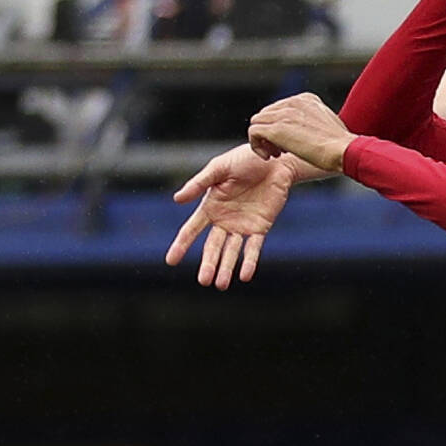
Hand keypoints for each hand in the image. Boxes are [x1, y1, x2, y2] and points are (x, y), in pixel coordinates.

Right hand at [166, 143, 297, 289]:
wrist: (274, 159)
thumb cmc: (244, 160)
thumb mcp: (218, 168)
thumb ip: (199, 184)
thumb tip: (176, 199)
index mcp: (210, 207)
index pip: (192, 230)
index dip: (181, 245)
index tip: (170, 261)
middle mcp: (224, 220)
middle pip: (213, 247)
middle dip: (208, 264)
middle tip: (203, 281)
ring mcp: (242, 226)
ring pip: (232, 251)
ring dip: (226, 268)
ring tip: (221, 285)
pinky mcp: (261, 227)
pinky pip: (254, 247)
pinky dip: (249, 261)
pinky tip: (244, 275)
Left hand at [248, 93, 355, 173]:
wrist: (344, 150)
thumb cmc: (341, 145)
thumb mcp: (328, 124)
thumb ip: (313, 120)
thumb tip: (309, 130)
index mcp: (306, 99)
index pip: (279, 109)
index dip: (280, 126)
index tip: (290, 142)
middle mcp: (293, 102)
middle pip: (266, 114)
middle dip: (270, 133)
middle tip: (281, 151)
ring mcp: (283, 114)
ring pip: (257, 122)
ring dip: (263, 140)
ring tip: (275, 154)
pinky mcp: (276, 129)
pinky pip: (253, 132)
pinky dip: (257, 146)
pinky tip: (269, 156)